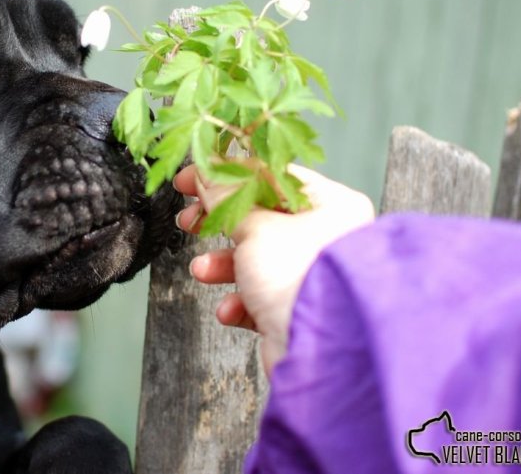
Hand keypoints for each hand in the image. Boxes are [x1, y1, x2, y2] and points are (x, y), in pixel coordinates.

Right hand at [173, 164, 374, 374]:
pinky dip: (240, 300)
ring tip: (202, 270)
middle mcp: (326, 237)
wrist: (318, 351)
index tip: (193, 178)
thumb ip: (225, 196)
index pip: (272, 177)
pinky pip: (260, 295)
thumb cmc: (297, 278)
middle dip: (219, 223)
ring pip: (256, 259)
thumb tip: (204, 170)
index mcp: (330, 205)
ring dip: (223, 265)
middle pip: (260, 218)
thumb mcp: (253, 225)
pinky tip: (230, 308)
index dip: (227, 175)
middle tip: (189, 221)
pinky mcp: (297, 308)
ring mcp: (310, 274)